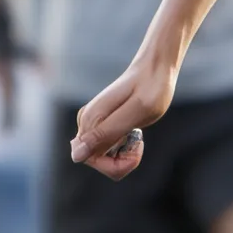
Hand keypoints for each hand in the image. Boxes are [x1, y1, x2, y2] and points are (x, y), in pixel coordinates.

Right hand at [70, 54, 175, 179]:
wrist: (156, 68)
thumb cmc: (151, 88)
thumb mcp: (136, 111)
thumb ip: (107, 133)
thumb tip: (76, 156)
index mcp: (90, 120)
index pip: (88, 159)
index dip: (114, 164)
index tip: (136, 148)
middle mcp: (85, 123)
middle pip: (94, 160)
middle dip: (120, 160)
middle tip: (139, 141)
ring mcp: (92, 123)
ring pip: (101, 156)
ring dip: (122, 153)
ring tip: (137, 134)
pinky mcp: (101, 124)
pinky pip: (107, 148)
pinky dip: (123, 147)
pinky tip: (133, 131)